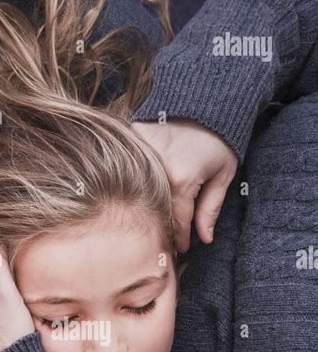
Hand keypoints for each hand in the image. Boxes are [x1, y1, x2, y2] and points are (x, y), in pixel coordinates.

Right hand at [132, 119, 237, 251]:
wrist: (204, 102)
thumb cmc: (217, 140)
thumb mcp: (222, 176)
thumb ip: (211, 209)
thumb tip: (204, 239)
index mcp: (182, 181)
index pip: (177, 222)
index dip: (179, 240)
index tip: (181, 249)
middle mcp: (157, 171)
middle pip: (155, 212)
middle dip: (162, 228)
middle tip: (166, 240)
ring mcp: (140, 154)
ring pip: (140, 194)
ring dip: (147, 208)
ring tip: (153, 219)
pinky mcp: (131, 142)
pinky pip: (129, 172)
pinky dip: (135, 183)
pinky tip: (140, 191)